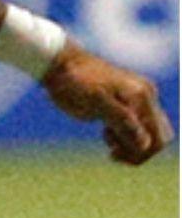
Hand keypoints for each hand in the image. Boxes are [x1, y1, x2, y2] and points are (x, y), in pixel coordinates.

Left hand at [42, 40, 173, 164]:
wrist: (58, 64)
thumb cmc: (73, 81)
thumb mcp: (95, 101)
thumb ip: (121, 120)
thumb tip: (145, 142)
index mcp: (140, 96)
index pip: (156, 139)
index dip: (138, 153)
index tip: (112, 151)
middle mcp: (145, 95)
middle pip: (158, 138)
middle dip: (137, 150)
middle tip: (111, 147)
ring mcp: (138, 97)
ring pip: (149, 133)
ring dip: (131, 143)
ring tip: (107, 136)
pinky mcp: (128, 101)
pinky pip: (138, 126)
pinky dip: (126, 135)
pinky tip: (106, 131)